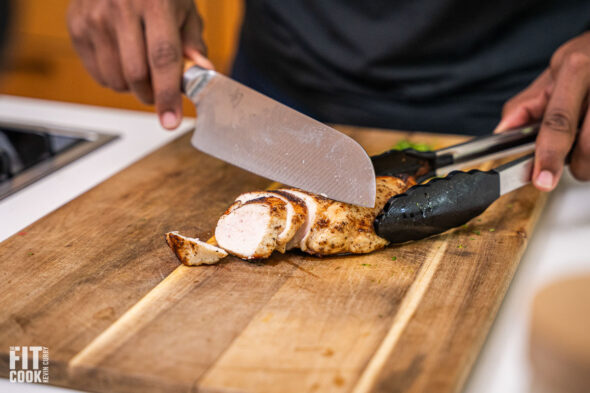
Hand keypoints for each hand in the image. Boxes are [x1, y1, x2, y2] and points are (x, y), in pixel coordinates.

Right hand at [67, 0, 213, 129]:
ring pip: (116, 80)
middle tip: (161, 90)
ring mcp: (94, 18)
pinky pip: (98, 75)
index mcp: (155, 3)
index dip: (167, 95)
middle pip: (137, 75)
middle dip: (152, 95)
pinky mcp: (76, 27)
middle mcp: (121, 8)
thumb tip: (201, 73)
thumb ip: (193, 44)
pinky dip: (115, 79)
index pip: (162, 58)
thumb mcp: (184, 10)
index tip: (170, 121)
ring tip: (141, 68)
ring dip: (133, 88)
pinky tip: (122, 59)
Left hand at [496, 32, 589, 190]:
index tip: (542, 179)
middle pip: (588, 146)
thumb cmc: (589, 56)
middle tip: (573, 163)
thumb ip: (527, 104)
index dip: (549, 155)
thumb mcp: (554, 72)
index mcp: (576, 69)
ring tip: (587, 146)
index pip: (559, 122)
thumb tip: (502, 132)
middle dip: (578, 166)